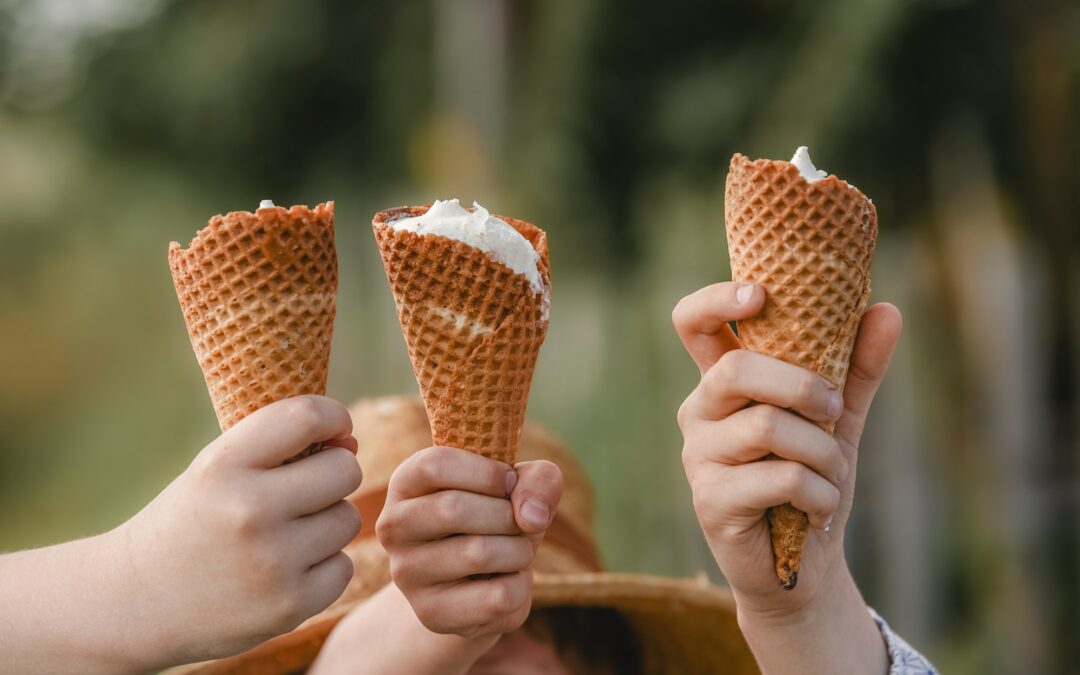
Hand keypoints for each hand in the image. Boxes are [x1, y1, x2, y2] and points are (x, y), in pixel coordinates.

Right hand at [113, 395, 362, 666]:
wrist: (133, 603)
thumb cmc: (192, 521)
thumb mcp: (216, 469)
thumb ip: (280, 446)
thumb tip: (350, 440)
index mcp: (223, 466)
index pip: (307, 416)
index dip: (333, 416)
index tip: (333, 427)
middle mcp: (248, 511)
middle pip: (344, 470)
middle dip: (333, 474)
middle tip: (303, 490)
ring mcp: (271, 562)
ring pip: (347, 519)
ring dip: (326, 523)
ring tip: (284, 535)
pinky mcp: (289, 606)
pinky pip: (343, 567)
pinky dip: (323, 568)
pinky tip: (286, 571)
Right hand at [376, 447, 562, 641]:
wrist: (480, 583)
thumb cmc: (497, 519)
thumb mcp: (521, 487)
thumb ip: (539, 480)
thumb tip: (533, 516)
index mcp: (406, 483)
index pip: (435, 465)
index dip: (486, 472)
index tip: (510, 482)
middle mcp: (394, 527)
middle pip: (454, 508)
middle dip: (507, 514)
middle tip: (518, 523)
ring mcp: (407, 574)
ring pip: (479, 553)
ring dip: (519, 550)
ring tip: (514, 552)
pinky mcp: (431, 614)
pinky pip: (497, 597)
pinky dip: (521, 586)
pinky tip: (507, 582)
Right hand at [673, 282, 900, 672]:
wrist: (803, 566)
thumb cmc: (810, 480)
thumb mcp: (838, 419)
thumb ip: (855, 367)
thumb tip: (886, 309)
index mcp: (722, 381)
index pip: (692, 323)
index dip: (716, 300)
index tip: (761, 294)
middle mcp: (699, 411)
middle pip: (736, 370)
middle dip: (801, 386)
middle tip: (834, 411)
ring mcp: (698, 457)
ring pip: (766, 427)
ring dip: (821, 451)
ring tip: (833, 473)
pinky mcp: (710, 501)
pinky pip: (778, 478)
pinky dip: (818, 492)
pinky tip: (820, 508)